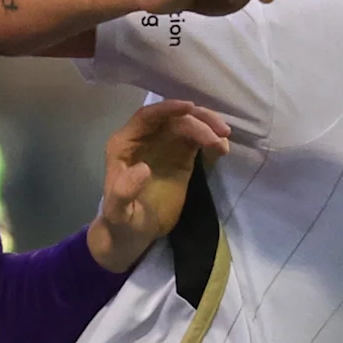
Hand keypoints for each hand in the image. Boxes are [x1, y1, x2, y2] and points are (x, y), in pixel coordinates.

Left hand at [85, 99, 230, 272]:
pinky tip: (222, 149)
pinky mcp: (181, 157)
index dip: (168, 108)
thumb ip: (124, 191)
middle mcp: (146, 138)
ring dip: (208, 127)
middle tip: (220, 133)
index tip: (190, 107)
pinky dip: (211, 141)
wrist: (133, 234)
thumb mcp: (118, 211)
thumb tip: (143, 168)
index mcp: (125, 143)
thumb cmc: (121, 221)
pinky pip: (197, 141)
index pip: (147, 117)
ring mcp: (165, 146)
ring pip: (188, 125)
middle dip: (197, 120)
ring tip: (224, 141)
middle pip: (173, 118)